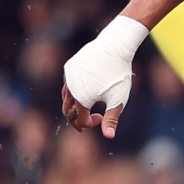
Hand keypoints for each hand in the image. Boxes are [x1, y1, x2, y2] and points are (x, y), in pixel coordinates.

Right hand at [61, 17, 148, 136]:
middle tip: (84, 123)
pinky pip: (67, 83)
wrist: (114, 46)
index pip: (79, 120)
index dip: (90, 124)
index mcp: (81, 100)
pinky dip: (72, 91)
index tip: (102, 119)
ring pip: (65, 96)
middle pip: (67, 111)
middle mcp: (71, 88)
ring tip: (83, 107)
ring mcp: (68, 76)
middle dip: (75, 119)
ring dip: (72, 105)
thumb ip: (111, 119)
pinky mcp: (70, 66)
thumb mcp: (118, 99)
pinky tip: (83, 90)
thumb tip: (109, 137)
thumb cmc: (118, 74)